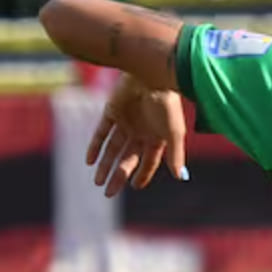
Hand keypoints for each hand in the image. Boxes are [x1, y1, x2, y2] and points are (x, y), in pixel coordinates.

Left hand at [86, 78, 188, 198]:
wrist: (150, 77)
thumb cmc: (167, 104)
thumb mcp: (174, 132)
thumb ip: (176, 154)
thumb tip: (181, 177)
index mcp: (158, 137)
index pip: (149, 161)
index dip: (143, 174)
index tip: (135, 187)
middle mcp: (142, 131)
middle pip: (128, 158)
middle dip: (119, 176)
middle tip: (108, 194)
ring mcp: (126, 122)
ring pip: (113, 148)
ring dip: (105, 164)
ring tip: (97, 182)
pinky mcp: (112, 112)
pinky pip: (101, 132)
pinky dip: (95, 146)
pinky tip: (90, 160)